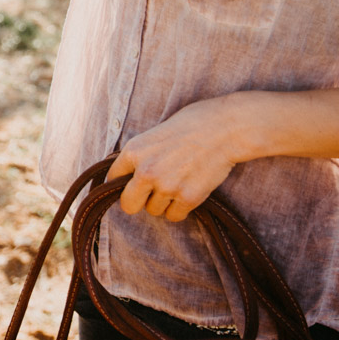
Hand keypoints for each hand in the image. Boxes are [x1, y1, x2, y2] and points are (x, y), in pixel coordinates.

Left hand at [106, 95, 251, 221]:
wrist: (226, 128)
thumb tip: (130, 174)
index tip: (128, 185)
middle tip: (150, 194)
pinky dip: (180, 209)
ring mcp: (167, 186)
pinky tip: (188, 191)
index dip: (121, 183)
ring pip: (154, 211)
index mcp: (134, 151)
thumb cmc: (192, 123)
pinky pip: (174, 216)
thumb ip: (141, 154)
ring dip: (163, 202)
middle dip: (137, 201)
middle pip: (128, 205)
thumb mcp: (155, 132)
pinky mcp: (188, 198)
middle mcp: (146, 171)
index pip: (112, 179)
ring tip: (177, 183)